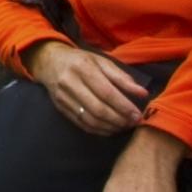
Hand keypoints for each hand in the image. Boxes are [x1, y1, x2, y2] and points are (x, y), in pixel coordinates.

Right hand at [26, 43, 147, 134]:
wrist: (49, 62)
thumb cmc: (81, 60)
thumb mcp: (102, 61)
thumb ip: (122, 78)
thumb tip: (142, 93)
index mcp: (83, 68)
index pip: (106, 92)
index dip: (124, 106)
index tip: (138, 115)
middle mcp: (70, 83)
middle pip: (98, 109)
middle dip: (119, 119)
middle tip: (133, 123)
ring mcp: (63, 97)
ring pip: (90, 119)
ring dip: (110, 127)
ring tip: (124, 127)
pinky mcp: (60, 108)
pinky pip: (82, 124)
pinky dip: (98, 130)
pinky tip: (110, 129)